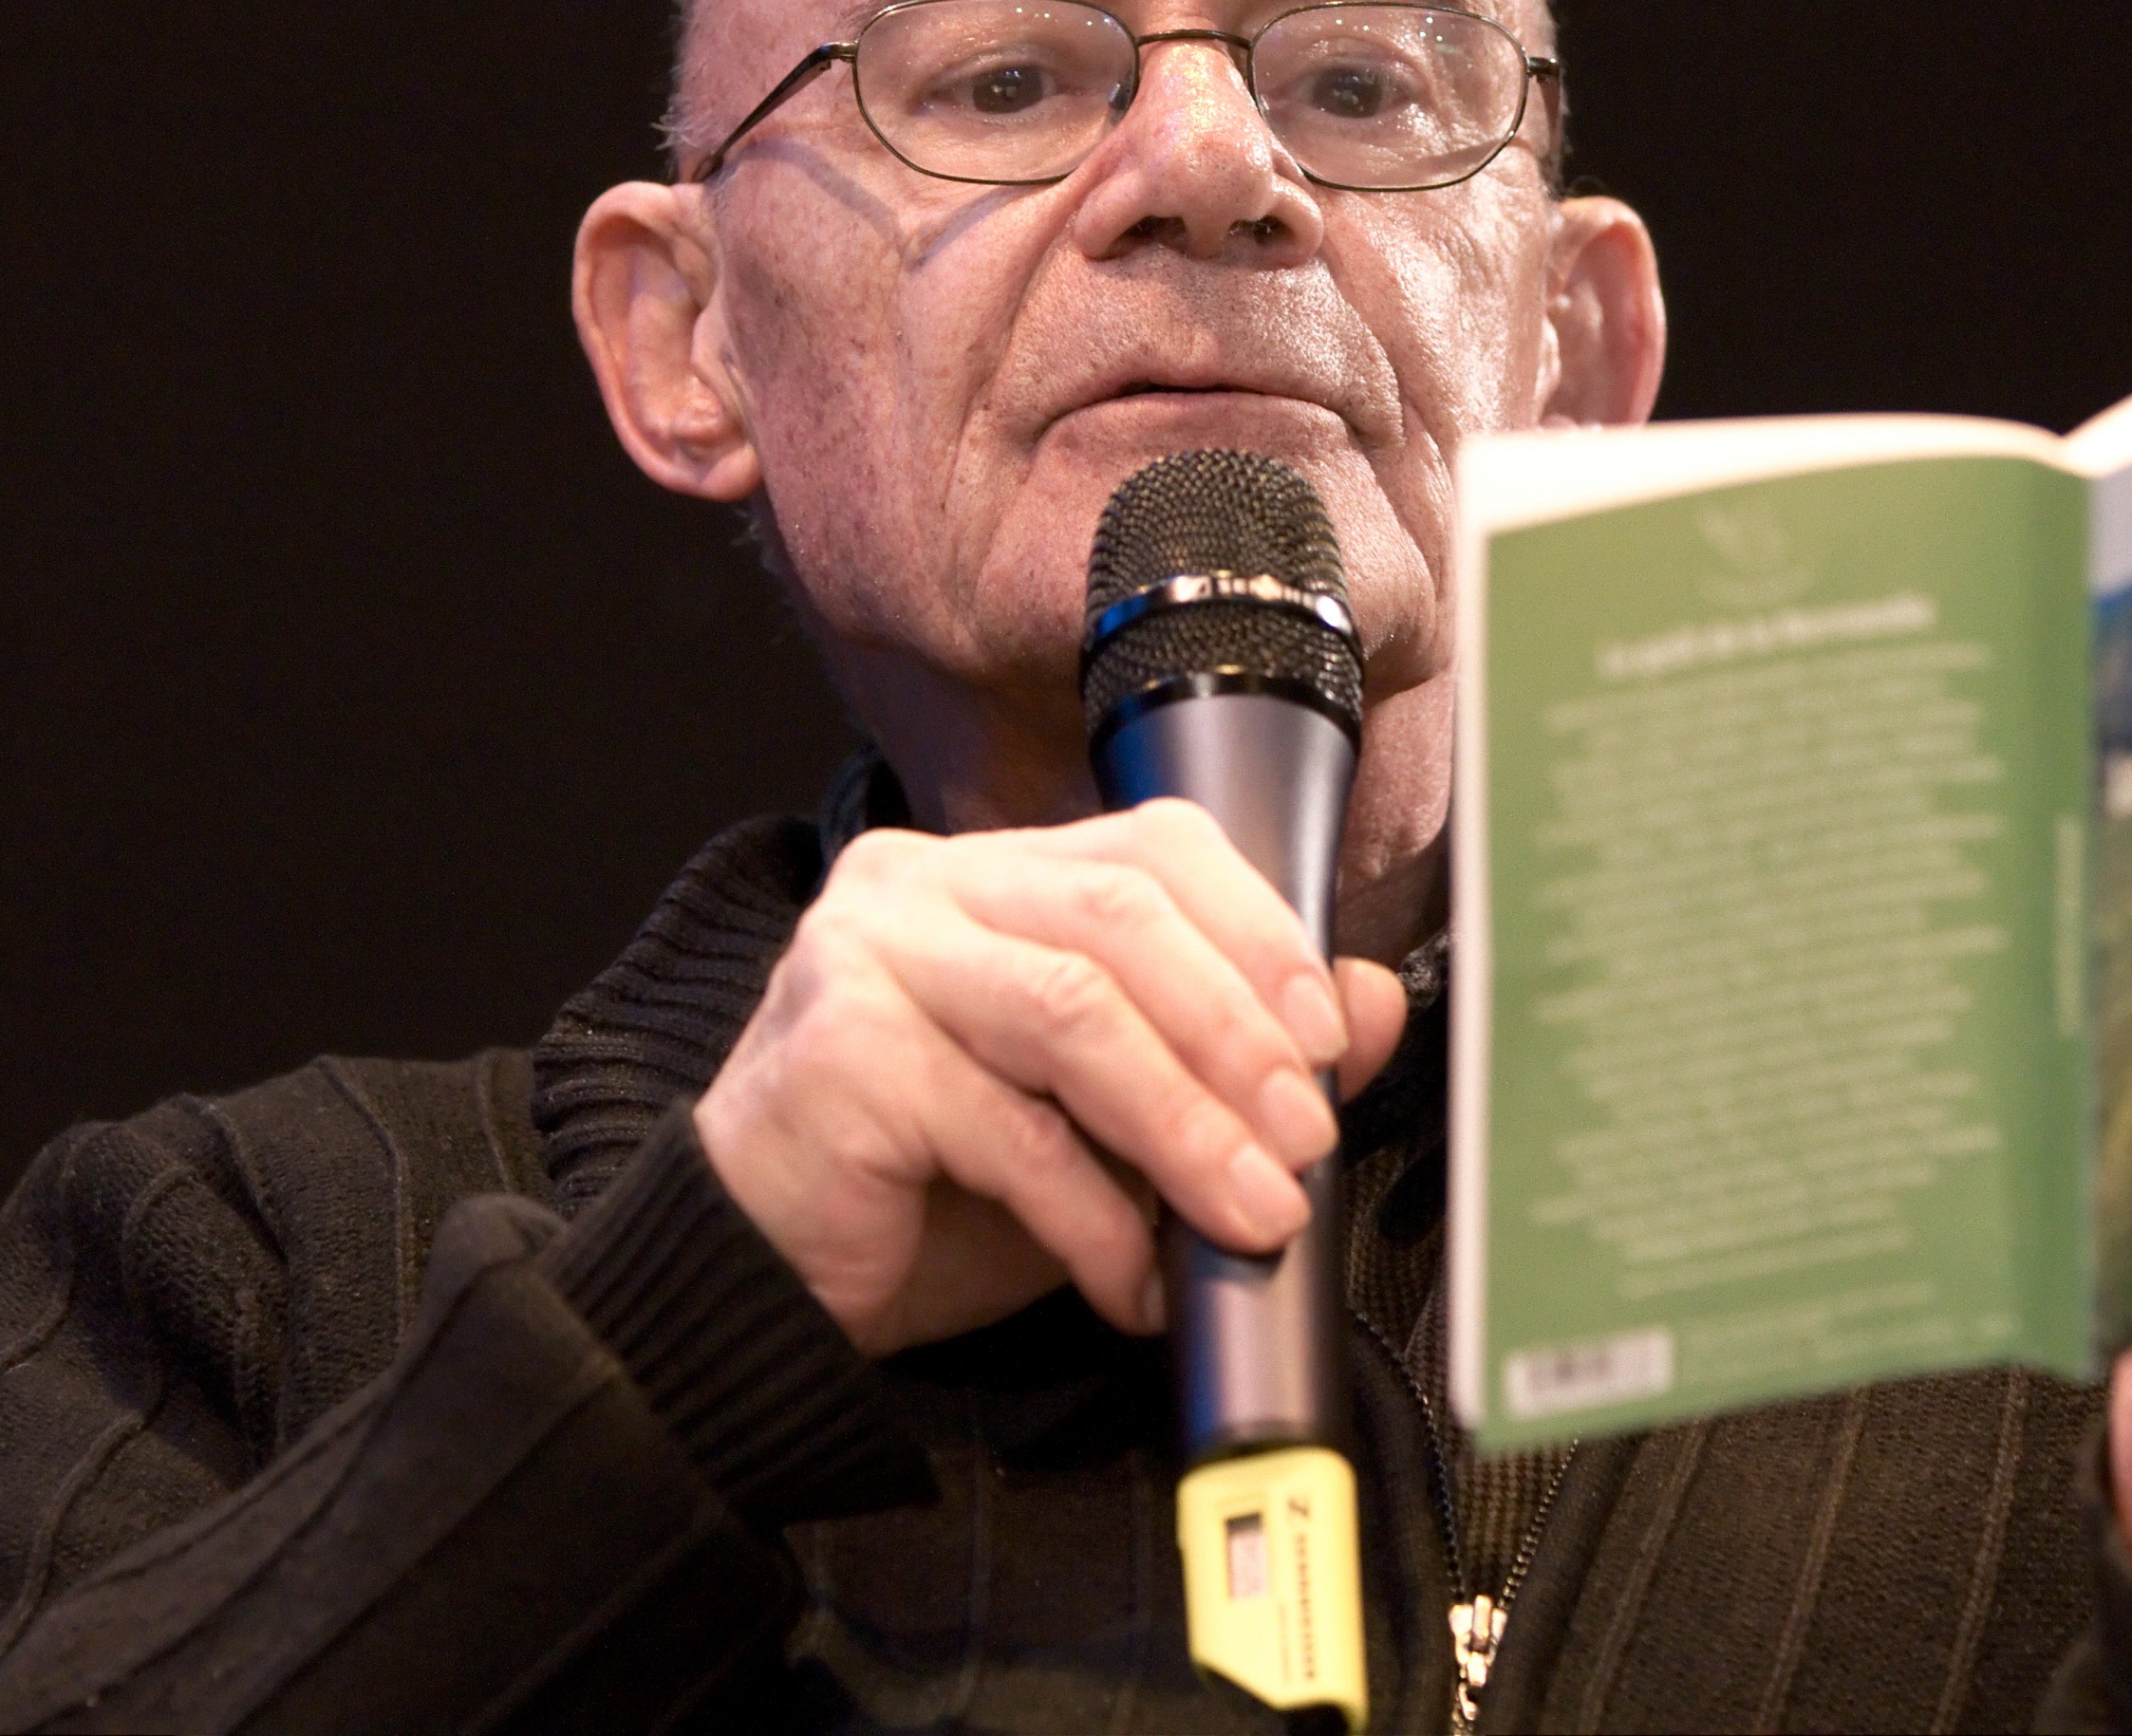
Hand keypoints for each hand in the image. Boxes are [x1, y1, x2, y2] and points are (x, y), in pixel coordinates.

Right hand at [692, 800, 1412, 1357]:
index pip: (1150, 849)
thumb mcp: (1103, 1120)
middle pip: (1120, 919)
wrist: (763, 1282)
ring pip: (1073, 1010)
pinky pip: (1006, 1125)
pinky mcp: (838, 1052)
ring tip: (1252, 1212)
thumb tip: (1368, 1006)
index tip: (1325, 1040)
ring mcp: (866, 956)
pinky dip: (1092, 1213)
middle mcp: (918, 887)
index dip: (1257, 934)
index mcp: (985, 873)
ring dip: (1187, 1122)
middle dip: (1236, 1035)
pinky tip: (1130, 1277)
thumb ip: (1224, 1054)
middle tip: (1304, 1140)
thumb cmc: (929, 1192)